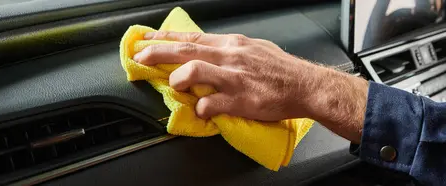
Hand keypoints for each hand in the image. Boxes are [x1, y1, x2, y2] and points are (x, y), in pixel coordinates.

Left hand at [133, 31, 367, 142]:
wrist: (305, 85)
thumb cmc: (281, 69)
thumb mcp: (255, 48)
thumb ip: (231, 50)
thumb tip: (211, 53)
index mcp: (233, 43)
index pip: (193, 37)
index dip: (166, 37)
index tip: (147, 39)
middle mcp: (230, 56)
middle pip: (186, 50)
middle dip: (158, 52)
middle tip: (140, 57)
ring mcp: (234, 77)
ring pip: (193, 70)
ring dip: (178, 79)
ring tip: (175, 86)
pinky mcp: (240, 99)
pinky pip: (209, 104)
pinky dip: (200, 109)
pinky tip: (202, 111)